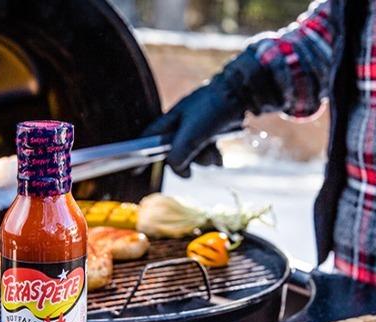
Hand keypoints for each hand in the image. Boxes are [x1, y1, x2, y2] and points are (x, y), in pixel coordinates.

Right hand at [141, 50, 281, 177]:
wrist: (241, 95)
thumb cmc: (212, 110)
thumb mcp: (192, 135)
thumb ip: (179, 154)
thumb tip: (176, 169)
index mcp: (170, 121)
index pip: (149, 139)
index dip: (141, 155)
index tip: (135, 171)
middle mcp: (181, 124)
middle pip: (175, 152)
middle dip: (186, 161)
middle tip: (190, 172)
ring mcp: (197, 128)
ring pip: (195, 154)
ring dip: (204, 158)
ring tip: (213, 151)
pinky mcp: (212, 131)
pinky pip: (208, 151)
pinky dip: (214, 155)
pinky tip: (219, 153)